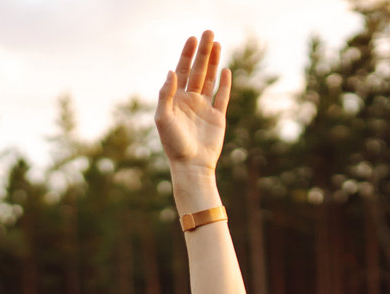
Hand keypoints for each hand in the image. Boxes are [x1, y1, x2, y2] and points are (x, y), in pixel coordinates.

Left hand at [155, 30, 230, 174]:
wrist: (192, 166)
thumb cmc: (174, 145)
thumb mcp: (163, 118)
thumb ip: (165, 94)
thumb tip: (170, 71)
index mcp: (175, 100)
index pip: (182, 71)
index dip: (187, 54)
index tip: (192, 39)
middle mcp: (189, 101)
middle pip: (198, 71)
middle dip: (203, 52)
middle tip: (208, 32)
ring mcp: (204, 108)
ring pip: (210, 79)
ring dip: (214, 62)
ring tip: (218, 44)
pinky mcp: (217, 117)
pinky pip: (222, 97)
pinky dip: (225, 84)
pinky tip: (226, 70)